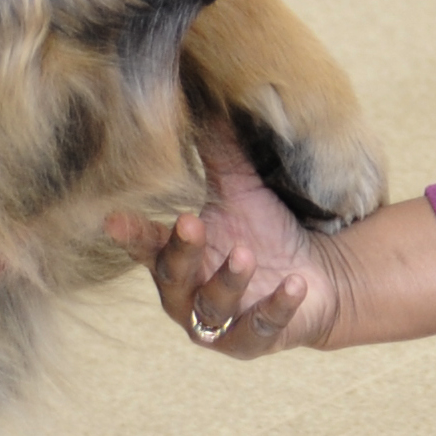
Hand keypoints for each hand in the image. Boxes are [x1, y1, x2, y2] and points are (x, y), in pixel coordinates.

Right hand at [107, 124, 341, 358]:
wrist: (320, 277)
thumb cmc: (267, 232)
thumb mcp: (241, 190)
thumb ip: (218, 153)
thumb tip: (204, 95)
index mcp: (177, 258)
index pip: (146, 246)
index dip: (130, 234)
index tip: (114, 218)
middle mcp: (189, 295)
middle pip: (173, 278)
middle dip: (181, 252)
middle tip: (191, 222)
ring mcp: (221, 323)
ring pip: (212, 308)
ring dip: (228, 280)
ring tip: (247, 253)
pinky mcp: (255, 340)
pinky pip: (261, 328)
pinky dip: (276, 307)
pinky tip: (295, 285)